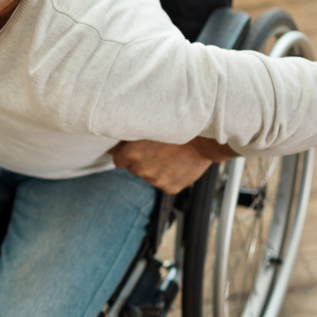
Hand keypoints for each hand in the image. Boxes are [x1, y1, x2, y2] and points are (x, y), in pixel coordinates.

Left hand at [110, 137, 235, 194]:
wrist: (203, 139)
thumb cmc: (175, 129)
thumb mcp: (147, 128)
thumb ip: (127, 141)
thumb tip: (113, 149)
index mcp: (131, 154)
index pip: (118, 161)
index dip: (126, 155)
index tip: (135, 151)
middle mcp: (141, 169)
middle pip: (133, 169)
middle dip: (141, 162)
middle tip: (156, 150)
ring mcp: (156, 180)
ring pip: (149, 177)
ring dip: (155, 169)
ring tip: (169, 156)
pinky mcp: (170, 188)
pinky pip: (164, 184)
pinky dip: (168, 177)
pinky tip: (176, 165)